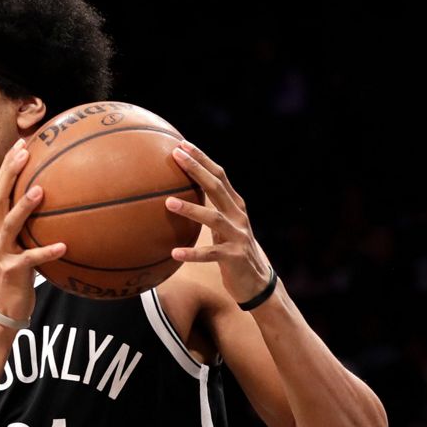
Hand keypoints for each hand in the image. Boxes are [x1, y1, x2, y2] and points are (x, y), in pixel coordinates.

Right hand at [0, 138, 67, 320]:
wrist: (1, 308)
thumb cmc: (17, 273)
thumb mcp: (20, 244)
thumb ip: (32, 225)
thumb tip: (58, 204)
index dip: (8, 165)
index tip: (21, 142)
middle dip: (10, 173)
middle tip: (25, 152)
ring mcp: (1, 252)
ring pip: (10, 224)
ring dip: (24, 206)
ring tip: (41, 191)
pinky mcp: (12, 271)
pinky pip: (31, 259)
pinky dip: (47, 252)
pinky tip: (64, 246)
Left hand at [165, 140, 272, 303]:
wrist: (257, 282)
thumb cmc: (231, 250)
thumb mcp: (222, 226)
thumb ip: (208, 209)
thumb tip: (175, 196)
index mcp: (235, 206)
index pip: (219, 176)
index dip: (202, 159)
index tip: (182, 145)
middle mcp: (238, 216)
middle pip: (217, 187)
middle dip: (197, 169)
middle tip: (176, 156)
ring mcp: (238, 236)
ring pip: (214, 219)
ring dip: (191, 209)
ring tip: (168, 202)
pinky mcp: (234, 258)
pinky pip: (210, 255)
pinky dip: (193, 253)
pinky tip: (174, 252)